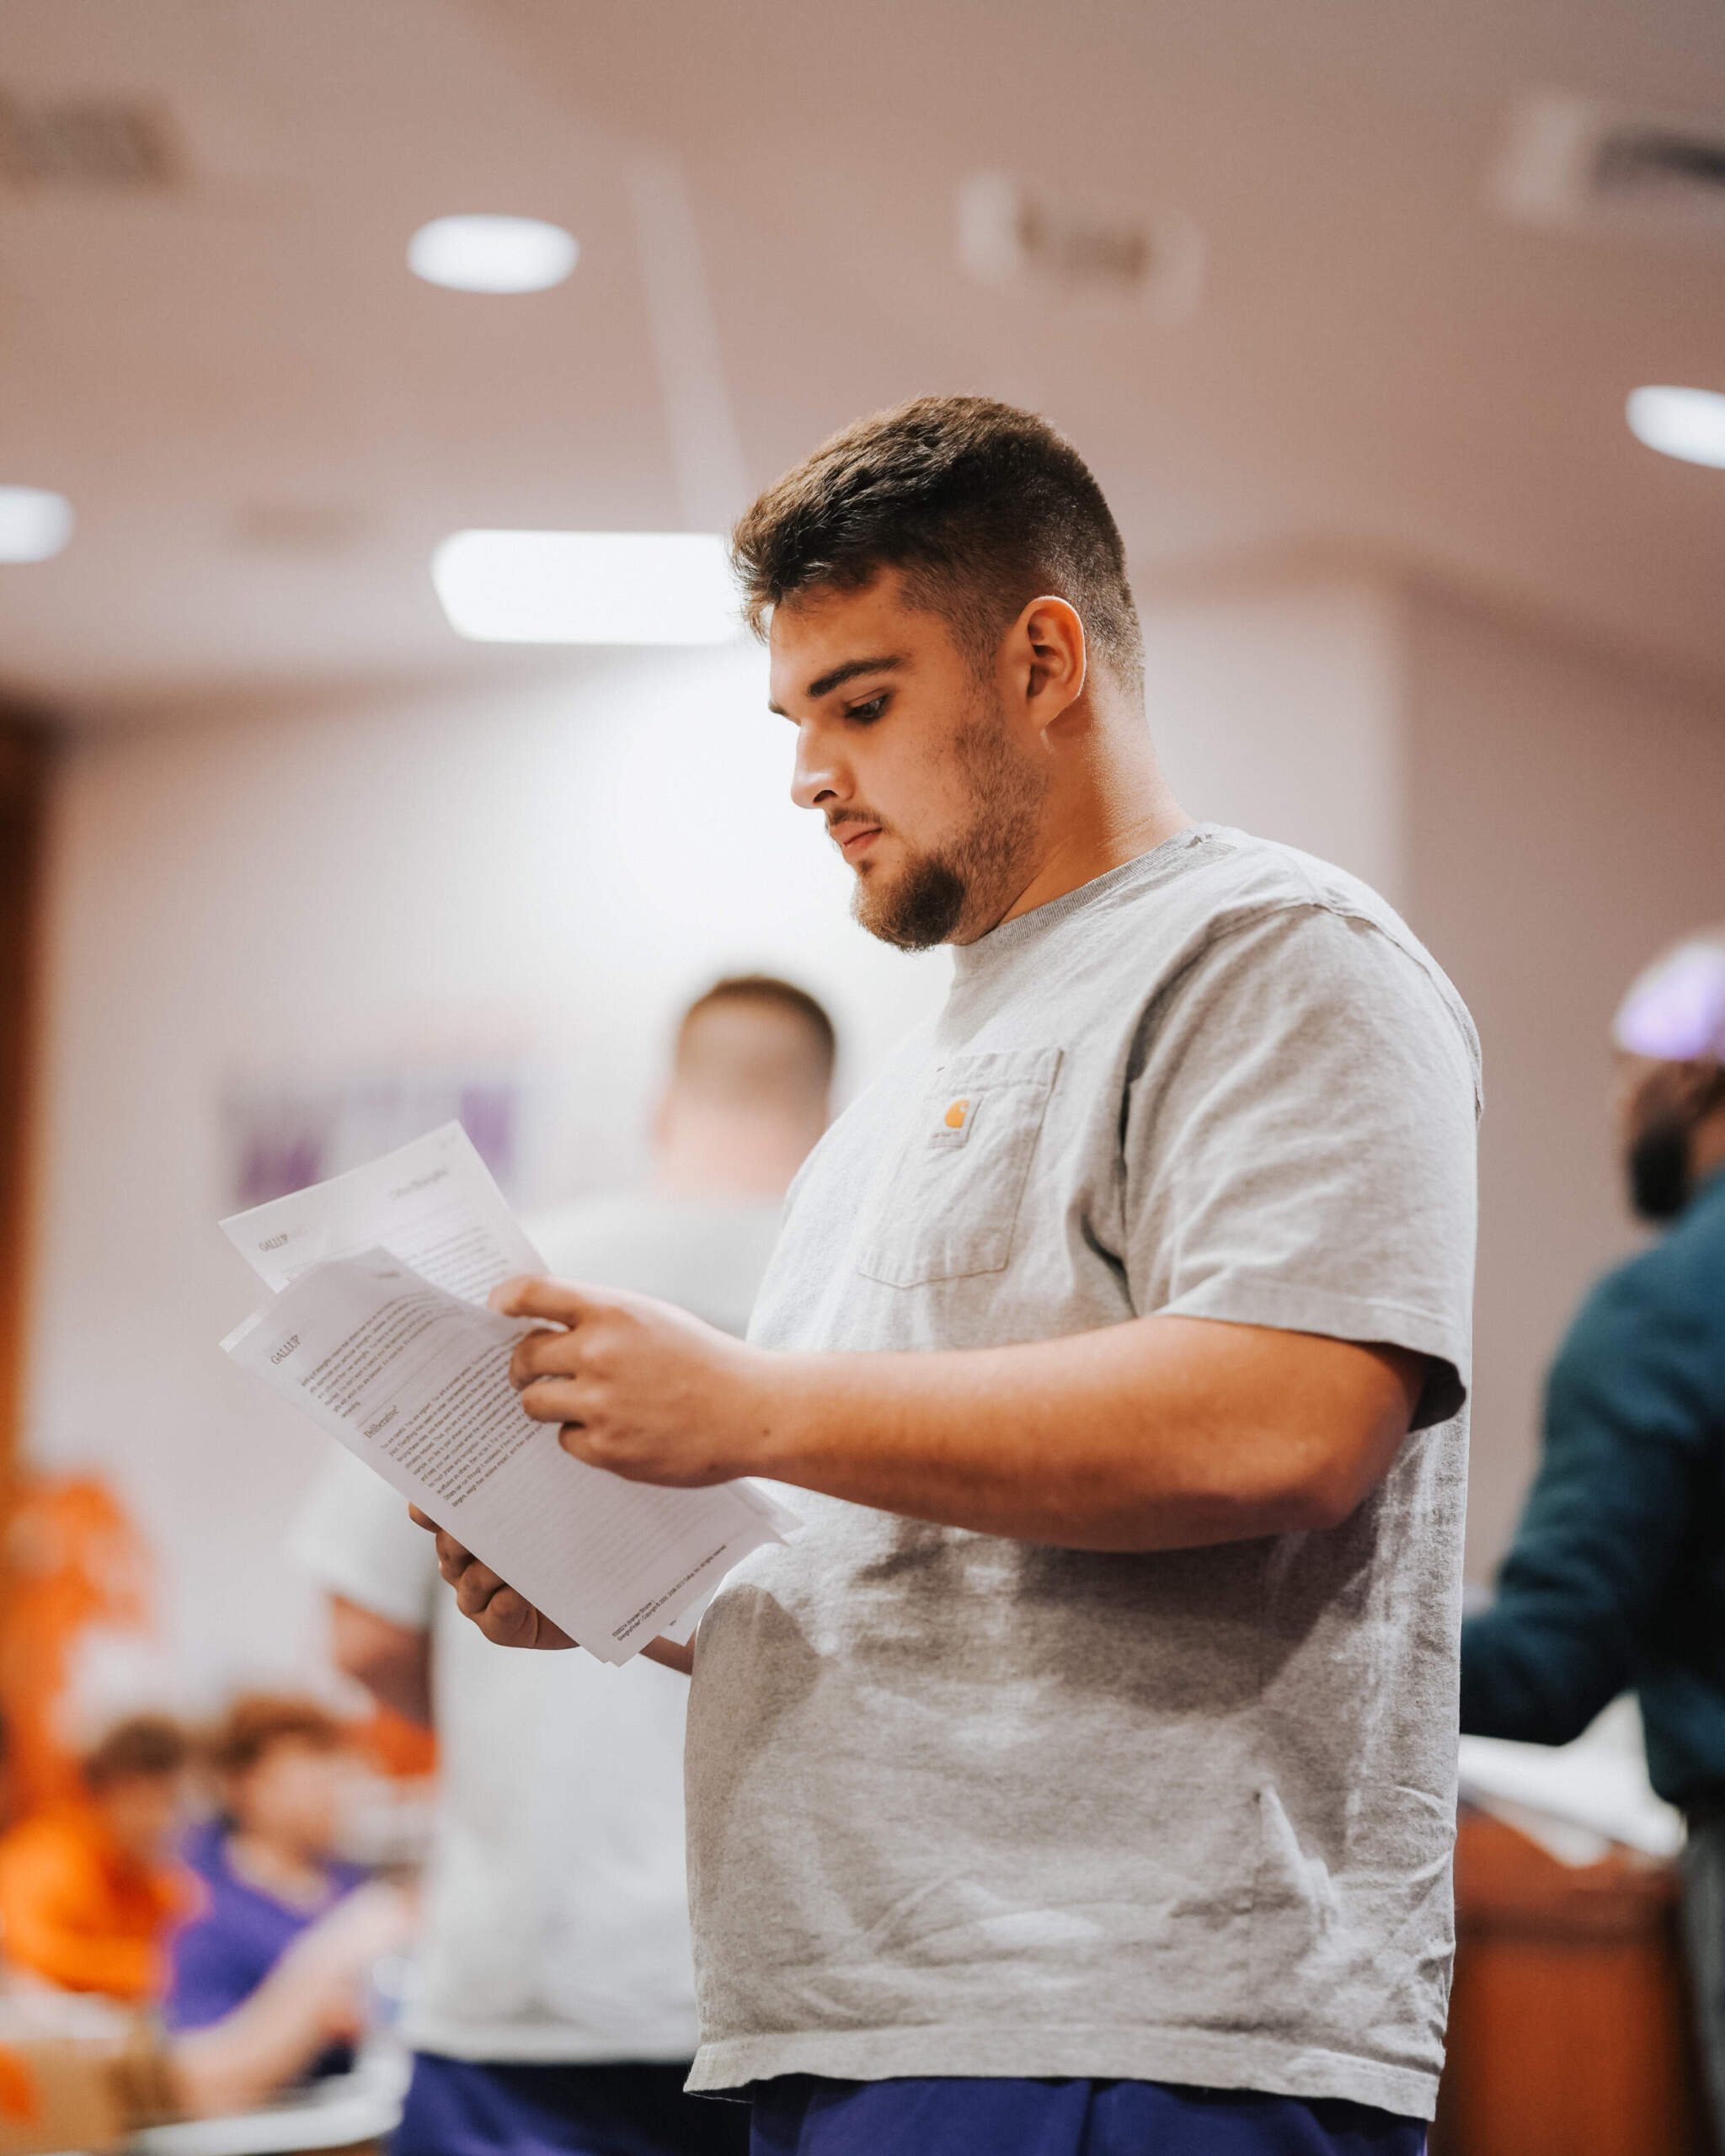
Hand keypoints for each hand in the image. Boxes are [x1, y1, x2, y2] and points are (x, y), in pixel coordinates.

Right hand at [407, 1506, 694, 1671]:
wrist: (601, 1586)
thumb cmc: (568, 1536)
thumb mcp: (553, 1504)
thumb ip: (531, 1485)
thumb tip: (527, 1449)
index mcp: (468, 1528)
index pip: (435, 1515)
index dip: (428, 1508)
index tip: (428, 1499)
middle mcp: (464, 1563)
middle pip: (449, 1547)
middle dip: (461, 1534)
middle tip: (476, 1520)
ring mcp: (479, 1598)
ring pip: (470, 1582)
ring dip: (487, 1571)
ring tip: (505, 1561)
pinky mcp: (500, 1627)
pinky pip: (494, 1616)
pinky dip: (504, 1604)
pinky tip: (518, 1593)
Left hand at [492, 1274, 769, 1485]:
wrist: (753, 1412)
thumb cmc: (705, 1362)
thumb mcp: (654, 1319)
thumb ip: (602, 1319)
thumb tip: (543, 1326)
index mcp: (613, 1311)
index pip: (533, 1294)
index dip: (504, 1299)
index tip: (496, 1307)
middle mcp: (600, 1353)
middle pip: (524, 1357)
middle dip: (521, 1367)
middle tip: (528, 1374)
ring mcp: (601, 1404)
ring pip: (534, 1403)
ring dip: (547, 1403)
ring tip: (574, 1405)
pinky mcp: (608, 1449)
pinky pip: (565, 1441)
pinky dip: (580, 1438)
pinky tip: (613, 1432)